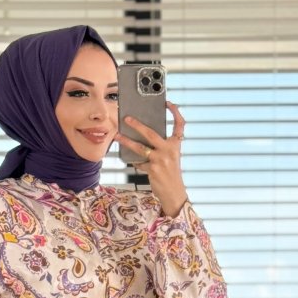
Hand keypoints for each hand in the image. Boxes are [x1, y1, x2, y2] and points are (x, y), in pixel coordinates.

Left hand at [118, 100, 188, 216]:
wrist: (174, 193)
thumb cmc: (171, 174)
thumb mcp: (171, 157)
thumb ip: (162, 146)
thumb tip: (144, 136)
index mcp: (176, 145)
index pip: (180, 125)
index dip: (175, 113)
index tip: (169, 103)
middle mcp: (169, 150)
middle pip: (151, 133)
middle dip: (137, 125)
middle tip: (127, 118)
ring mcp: (160, 160)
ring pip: (140, 147)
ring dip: (127, 141)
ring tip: (117, 137)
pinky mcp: (152, 169)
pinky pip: (139, 162)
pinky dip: (134, 161)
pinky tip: (129, 158)